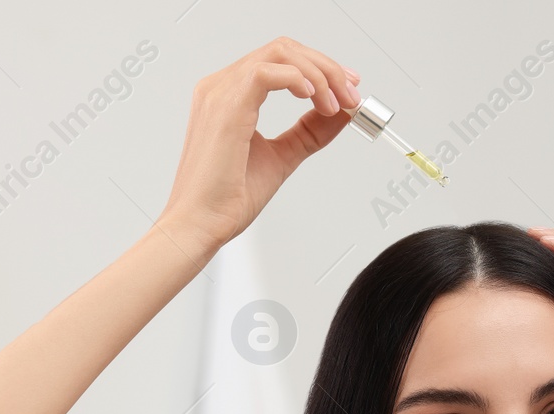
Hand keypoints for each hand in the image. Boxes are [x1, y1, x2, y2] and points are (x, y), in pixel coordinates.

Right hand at [157, 37, 361, 250]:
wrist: (201, 224)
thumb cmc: (226, 198)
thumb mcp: (283, 156)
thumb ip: (309, 132)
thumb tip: (341, 114)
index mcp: (231, 95)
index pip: (281, 60)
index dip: (321, 68)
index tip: (349, 89)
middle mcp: (222, 86)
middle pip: (284, 49)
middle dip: (327, 68)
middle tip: (352, 95)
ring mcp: (221, 92)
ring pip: (280, 54)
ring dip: (319, 75)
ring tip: (337, 105)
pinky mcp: (226, 106)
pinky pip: (267, 72)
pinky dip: (298, 79)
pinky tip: (314, 98)